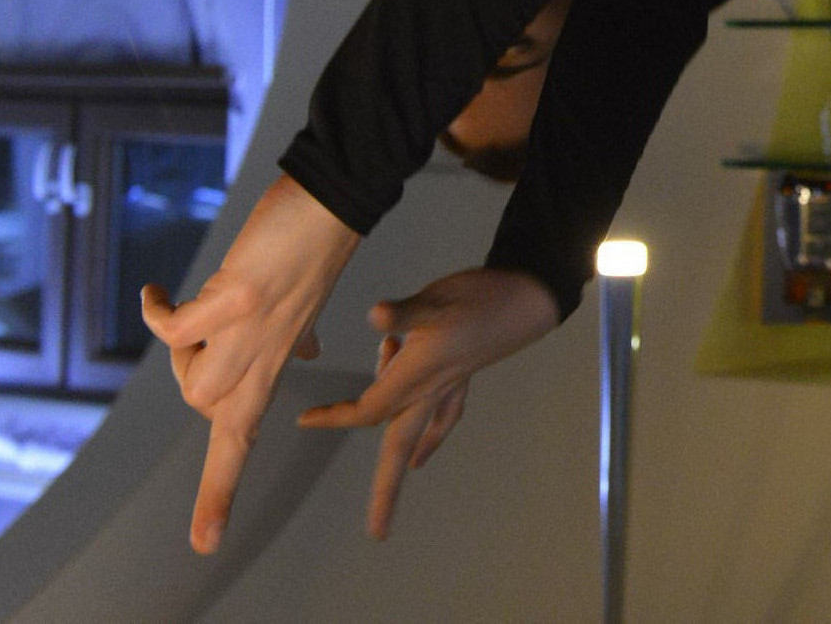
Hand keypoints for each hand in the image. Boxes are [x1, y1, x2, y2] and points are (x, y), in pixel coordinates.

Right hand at [141, 174, 360, 553]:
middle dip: (191, 379)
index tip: (205, 544)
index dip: (219, 494)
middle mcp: (265, 361)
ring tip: (194, 310)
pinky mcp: (235, 302)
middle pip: (213, 418)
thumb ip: (297, 338)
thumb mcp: (305, 307)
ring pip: (196, 385)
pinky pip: (177, 331)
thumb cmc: (308, 251)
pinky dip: (159, 314)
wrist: (331, 206)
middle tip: (204, 330)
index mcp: (274, 365)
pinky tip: (156, 293)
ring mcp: (251, 334)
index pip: (242, 443)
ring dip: (183, 351)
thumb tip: (308, 352)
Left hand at [296, 268, 558, 539]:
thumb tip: (375, 316)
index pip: (369, 411)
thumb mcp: (435, 302)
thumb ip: (404, 314)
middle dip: (387, 491)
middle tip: (379, 532)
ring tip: (396, 477)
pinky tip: (425, 450)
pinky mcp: (461, 377)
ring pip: (419, 433)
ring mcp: (449, 387)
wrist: (525, 298)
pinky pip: (442, 417)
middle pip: (399, 446)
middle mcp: (431, 391)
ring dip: (402, 459)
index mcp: (416, 377)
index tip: (305, 421)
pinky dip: (430, 436)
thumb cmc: (477, 300)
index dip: (336, 418)